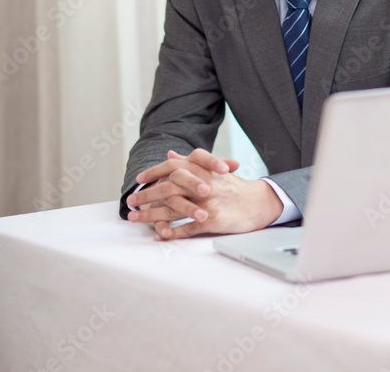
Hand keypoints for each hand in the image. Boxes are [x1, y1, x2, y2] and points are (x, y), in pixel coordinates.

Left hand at [126, 148, 283, 238]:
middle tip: (130, 202)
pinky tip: (160, 235)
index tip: (138, 180)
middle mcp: (203, 183)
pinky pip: (187, 227)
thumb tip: (169, 154)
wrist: (259, 202)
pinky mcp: (213, 219)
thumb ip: (190, 162)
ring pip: (173, 209)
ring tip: (135, 219)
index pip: (172, 168)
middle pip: (168, 188)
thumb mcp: (213, 170)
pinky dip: (172, 232)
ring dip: (151, 215)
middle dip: (146, 196)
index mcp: (202, 169)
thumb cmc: (235, 188)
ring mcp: (207, 202)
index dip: (153, 173)